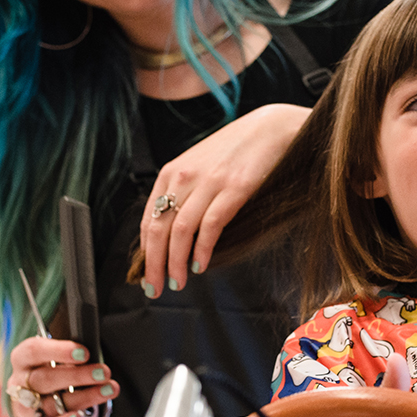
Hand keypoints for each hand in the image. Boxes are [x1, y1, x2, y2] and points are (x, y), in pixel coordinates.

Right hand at [8, 337, 119, 416]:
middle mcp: (19, 384)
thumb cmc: (54, 370)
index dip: (58, 350)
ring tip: (109, 390)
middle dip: (78, 375)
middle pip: (45, 379)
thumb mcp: (58, 357)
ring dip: (85, 397)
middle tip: (104, 372)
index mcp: (23, 359)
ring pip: (51, 404)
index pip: (33, 350)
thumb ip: (71, 354)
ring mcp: (25, 409)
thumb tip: (93, 352)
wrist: (40, 401)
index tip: (85, 353)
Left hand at [138, 103, 309, 295]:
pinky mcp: (234, 188)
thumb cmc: (236, 150)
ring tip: (177, 283)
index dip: (145, 253)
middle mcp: (185, 176)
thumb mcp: (200, 166)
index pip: (148, 220)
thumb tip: (174, 233)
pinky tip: (200, 265)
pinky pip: (210, 225)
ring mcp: (209, 182)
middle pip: (159, 229)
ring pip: (181, 231)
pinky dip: (202, 250)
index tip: (146, 275)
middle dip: (154, 265)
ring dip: (175, 263)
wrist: (270, 128)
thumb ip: (186, 193)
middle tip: (154, 289)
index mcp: (172, 172)